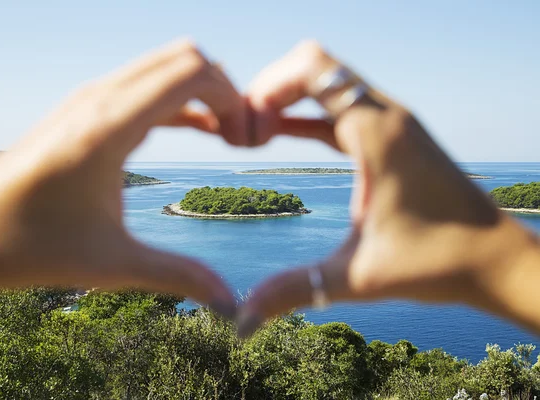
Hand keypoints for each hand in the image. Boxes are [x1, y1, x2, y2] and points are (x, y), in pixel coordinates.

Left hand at [0, 39, 250, 323]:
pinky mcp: (82, 108)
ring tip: (223, 135)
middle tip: (238, 138)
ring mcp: (87, 99)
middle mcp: (98, 100)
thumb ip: (180, 277)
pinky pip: (144, 84)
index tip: (244, 142)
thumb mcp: (113, 265)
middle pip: (184, 57)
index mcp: (108, 128)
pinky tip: (195, 130)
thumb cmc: (31, 248)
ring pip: (164, 66)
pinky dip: (179, 98)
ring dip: (202, 91)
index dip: (233, 98)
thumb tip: (231, 305)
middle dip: (224, 89)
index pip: (192, 72)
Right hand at [238, 41, 539, 336]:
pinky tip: (281, 134)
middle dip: (270, 90)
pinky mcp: (394, 135)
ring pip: (327, 80)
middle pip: (313, 64)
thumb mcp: (357, 276)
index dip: (268, 88)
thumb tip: (241, 320)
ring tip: (257, 135)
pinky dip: (306, 113)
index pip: (312, 68)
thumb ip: (294, 290)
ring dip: (287, 98)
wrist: (497, 260)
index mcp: (377, 132)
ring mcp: (393, 121)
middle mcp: (387, 115)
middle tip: (246, 133)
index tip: (248, 132)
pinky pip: (340, 107)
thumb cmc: (439, 263)